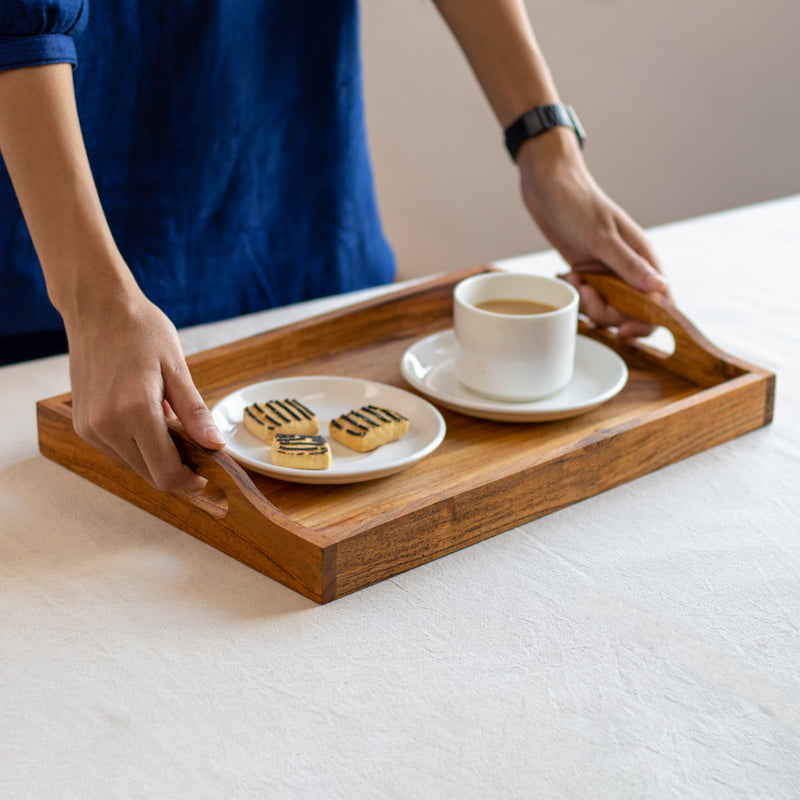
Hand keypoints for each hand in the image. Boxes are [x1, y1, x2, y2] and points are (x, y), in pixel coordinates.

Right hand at [65, 287, 225, 491]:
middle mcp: (106, 426)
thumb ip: (195, 413)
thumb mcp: (177, 368)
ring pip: (135, 466)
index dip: (192, 480)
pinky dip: (140, 446)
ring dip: (158, 457)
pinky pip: (119, 452)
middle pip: (151, 475)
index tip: (210, 471)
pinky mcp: (83, 426)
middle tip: (199, 446)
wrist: (96, 309)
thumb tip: (216, 446)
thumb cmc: (141, 330)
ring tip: (173, 425)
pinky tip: (150, 420)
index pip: (166, 473)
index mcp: (134, 411)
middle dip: (179, 468)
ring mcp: (90, 429)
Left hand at [517, 130, 668, 336]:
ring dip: (588, 303)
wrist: (548, 185)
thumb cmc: (577, 204)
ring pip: (607, 308)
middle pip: (630, 313)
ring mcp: (608, 271)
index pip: (661, 303)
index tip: (622, 329)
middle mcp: (629, 268)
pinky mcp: (588, 272)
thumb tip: (659, 288)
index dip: (646, 322)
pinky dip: (576, 295)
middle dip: (606, 312)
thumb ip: (629, 265)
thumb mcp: (601, 238)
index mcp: (644, 258)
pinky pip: (589, 298)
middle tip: (586, 293)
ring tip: (572, 279)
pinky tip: (566, 277)